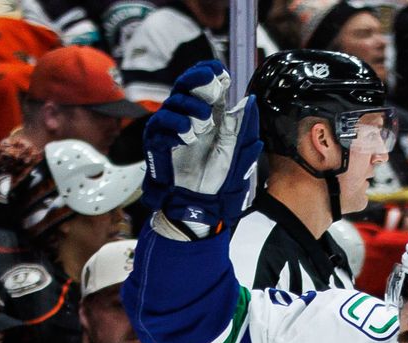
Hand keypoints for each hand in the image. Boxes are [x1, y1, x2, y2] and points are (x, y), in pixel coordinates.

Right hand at [142, 60, 261, 235]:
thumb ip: (243, 127)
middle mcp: (188, 117)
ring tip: (202, 124)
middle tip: (211, 84)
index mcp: (209, 115)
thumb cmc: (217, 179)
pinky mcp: (158, 142)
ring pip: (174, 102)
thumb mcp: (236, 151)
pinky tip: (187, 135)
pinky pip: (161, 124)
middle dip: (198, 80)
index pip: (205, 84)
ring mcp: (171, 128)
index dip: (210, 74)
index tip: (220, 73)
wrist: (199, 204)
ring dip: (190, 108)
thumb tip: (249, 101)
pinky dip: (175, 126)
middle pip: (186, 85)